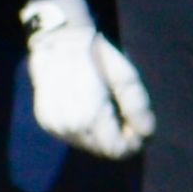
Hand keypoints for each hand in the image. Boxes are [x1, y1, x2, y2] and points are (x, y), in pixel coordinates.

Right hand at [19, 0, 154, 157]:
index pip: (117, 150)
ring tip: (105, 109)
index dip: (132, 143)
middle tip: (123, 115)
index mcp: (91, 116)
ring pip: (87, 145)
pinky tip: (87, 108)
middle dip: (117, 138)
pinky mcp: (46, 122)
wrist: (57, 41)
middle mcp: (70, 127)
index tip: (137, 126)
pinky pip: (71, 136)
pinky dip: (84, 128)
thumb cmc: (96, 55)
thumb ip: (137, 107)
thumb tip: (147, 135)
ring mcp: (55, 126)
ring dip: (100, 135)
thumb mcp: (125, 76)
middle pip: (103, 150)